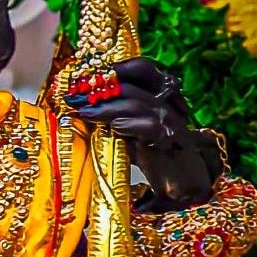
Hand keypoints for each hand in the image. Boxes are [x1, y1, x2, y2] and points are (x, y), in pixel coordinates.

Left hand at [65, 56, 215, 206]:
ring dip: (107, 107)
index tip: (79, 83)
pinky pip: (149, 125)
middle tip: (73, 98)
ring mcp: (168, 119)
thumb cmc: (155, 160)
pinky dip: (130, 124)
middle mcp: (163, 104)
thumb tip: (85, 112)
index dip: (107, 75)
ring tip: (84, 112)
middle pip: (131, 86)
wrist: (183, 183)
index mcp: (155, 98)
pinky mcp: (170, 137)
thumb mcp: (129, 137)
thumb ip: (114, 122)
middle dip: (99, 90)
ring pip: (136, 104)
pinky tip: (113, 127)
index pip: (135, 73)